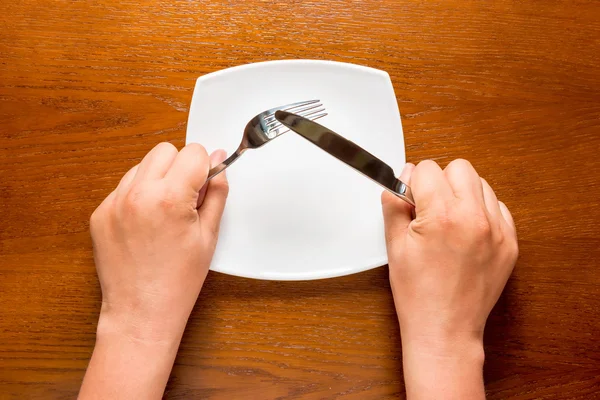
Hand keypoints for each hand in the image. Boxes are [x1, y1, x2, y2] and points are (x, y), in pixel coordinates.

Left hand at [80, 142, 227, 398]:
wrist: (141, 313)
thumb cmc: (177, 282)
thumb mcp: (208, 235)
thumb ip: (216, 193)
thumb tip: (219, 164)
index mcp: (170, 199)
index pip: (193, 152)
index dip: (205, 168)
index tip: (204, 185)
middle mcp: (138, 195)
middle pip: (165, 151)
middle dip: (180, 167)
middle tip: (186, 198)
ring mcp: (114, 203)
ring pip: (142, 165)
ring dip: (157, 179)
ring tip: (164, 213)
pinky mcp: (100, 213)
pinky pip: (124, 187)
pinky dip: (138, 195)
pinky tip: (147, 223)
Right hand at [382, 159, 517, 398]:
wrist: (444, 329)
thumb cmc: (418, 294)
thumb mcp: (395, 246)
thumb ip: (394, 207)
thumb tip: (396, 183)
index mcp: (442, 216)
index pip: (427, 169)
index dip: (412, 182)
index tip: (409, 197)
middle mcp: (474, 218)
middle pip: (459, 168)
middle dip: (439, 181)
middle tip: (428, 206)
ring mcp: (497, 230)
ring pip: (481, 184)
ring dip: (462, 194)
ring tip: (448, 220)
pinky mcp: (510, 242)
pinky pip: (498, 207)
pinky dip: (482, 211)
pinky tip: (466, 231)